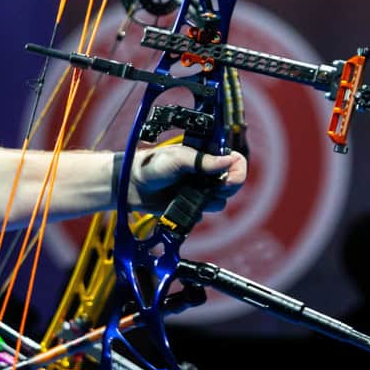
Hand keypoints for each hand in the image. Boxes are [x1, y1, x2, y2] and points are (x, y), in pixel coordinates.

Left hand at [127, 144, 246, 212]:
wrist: (131, 185)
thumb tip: (229, 161)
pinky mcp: (191, 206)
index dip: (237, 170)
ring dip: (207, 201)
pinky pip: (203, 213)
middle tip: (211, 188)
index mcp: (207, 156)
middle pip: (233, 185)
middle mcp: (207, 173)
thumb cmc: (152, 165)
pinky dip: (194, 211)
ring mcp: (200, 190)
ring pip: (220, 202)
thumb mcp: (178, 159)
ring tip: (187, 193)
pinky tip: (178, 203)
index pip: (235, 162)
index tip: (229, 178)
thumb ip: (203, 161)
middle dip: (225, 188)